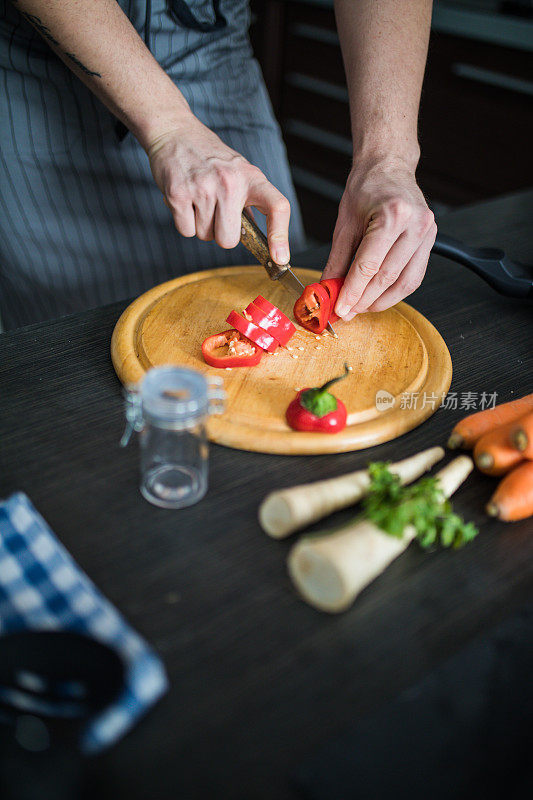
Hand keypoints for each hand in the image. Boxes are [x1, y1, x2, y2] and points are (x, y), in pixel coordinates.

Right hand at [147, 114, 290, 263]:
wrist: (176, 133)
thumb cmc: (211, 158)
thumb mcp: (240, 172)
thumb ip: (251, 203)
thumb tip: (263, 241)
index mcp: (252, 177)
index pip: (277, 207)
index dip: (280, 236)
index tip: (280, 258)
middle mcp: (230, 182)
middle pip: (229, 240)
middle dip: (221, 234)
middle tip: (216, 212)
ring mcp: (204, 188)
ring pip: (205, 236)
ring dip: (201, 225)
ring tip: (199, 199)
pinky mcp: (178, 194)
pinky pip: (186, 231)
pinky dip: (184, 222)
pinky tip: (186, 200)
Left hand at [322, 157, 436, 318]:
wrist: (388, 167)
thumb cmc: (366, 189)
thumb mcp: (344, 224)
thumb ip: (337, 261)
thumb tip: (329, 291)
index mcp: (392, 215)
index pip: (369, 266)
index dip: (352, 292)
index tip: (340, 309)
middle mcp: (415, 224)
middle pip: (387, 277)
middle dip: (364, 300)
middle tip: (346, 312)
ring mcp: (427, 233)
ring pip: (405, 283)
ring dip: (381, 301)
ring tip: (361, 307)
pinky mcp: (431, 241)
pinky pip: (414, 276)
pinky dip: (395, 291)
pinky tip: (378, 296)